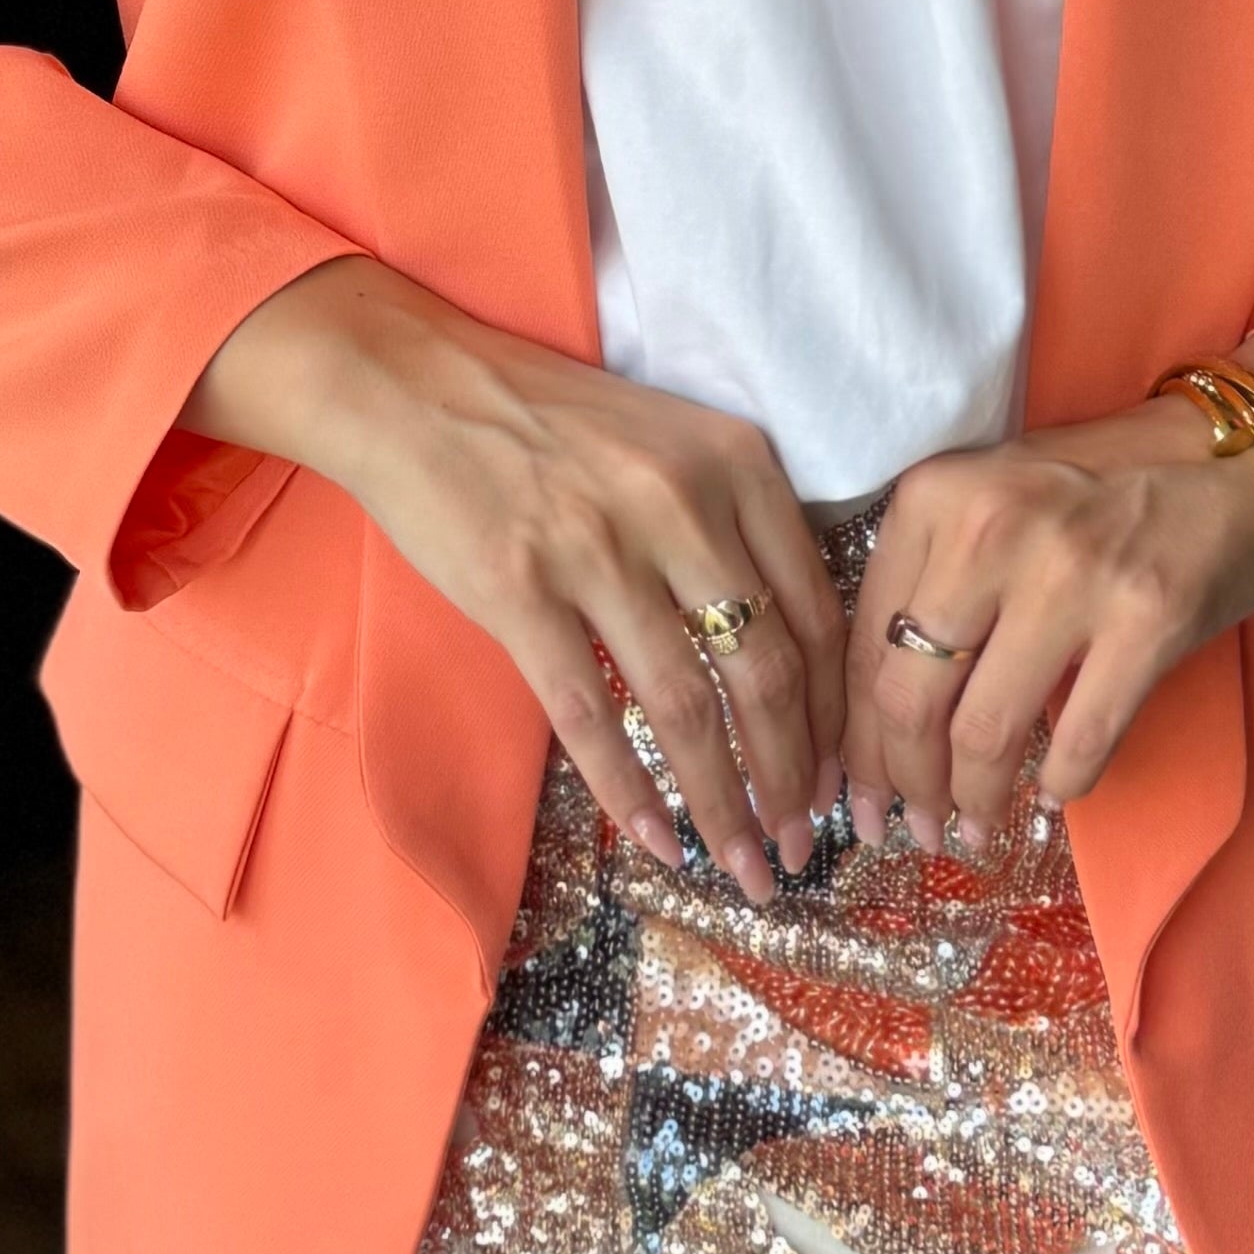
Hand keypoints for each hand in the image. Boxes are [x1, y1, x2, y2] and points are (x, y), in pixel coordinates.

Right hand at [180, 259, 845, 890]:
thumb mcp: (673, 441)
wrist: (415, 387)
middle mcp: (681, 503)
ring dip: (724, 803)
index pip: (816, 611)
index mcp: (735, 463)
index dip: (834, 712)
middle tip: (802, 847)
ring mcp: (598, 547)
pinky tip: (655, 840)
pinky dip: (630, 790)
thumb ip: (737, 524)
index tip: (839, 777)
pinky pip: (590, 715)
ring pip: (688, 706)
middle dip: (794, 777)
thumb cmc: (550, 422)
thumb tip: (794, 657)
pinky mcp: (520, 590)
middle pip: (766, 670)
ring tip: (745, 865)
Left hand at [842, 343, 1253, 850]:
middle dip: (902, 784)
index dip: (854, 739)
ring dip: (972, 802)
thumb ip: (928, 583)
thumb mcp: (991, 502)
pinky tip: (1051, 797)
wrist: (1239, 464)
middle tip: (911, 829)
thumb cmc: (1101, 488)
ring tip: (972, 830)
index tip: (858, 792)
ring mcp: (1072, 573)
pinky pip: (1078, 741)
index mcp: (937, 496)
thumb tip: (874, 722)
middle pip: (910, 697)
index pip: (864, 644)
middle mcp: (992, 527)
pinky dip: (1059, 787)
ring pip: (985, 732)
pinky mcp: (1146, 617)